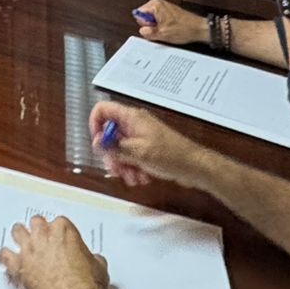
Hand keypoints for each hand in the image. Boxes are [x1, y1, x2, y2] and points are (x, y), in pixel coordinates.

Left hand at [0, 215, 109, 288]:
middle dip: (39, 230)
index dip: (59, 233)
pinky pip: (4, 255)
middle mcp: (44, 235)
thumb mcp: (98, 267)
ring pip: (17, 231)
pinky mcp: (18, 266)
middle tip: (42, 240)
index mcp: (64, 230)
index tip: (61, 241)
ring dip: (20, 237)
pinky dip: (5, 257)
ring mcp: (29, 249)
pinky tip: (7, 260)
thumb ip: (91, 258)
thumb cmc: (88, 286)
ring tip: (22, 243)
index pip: (59, 222)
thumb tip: (93, 261)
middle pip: (36, 222)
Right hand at [89, 102, 216, 191]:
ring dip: (123, 166)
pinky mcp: (147, 149)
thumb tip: (96, 144)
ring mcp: (141, 136)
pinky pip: (132, 156)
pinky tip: (142, 178)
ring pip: (120, 149)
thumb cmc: (168, 155)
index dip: (95, 125)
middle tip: (116, 171)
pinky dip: (133, 168)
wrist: (194, 166)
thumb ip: (114, 147)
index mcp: (131, 117)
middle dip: (112, 155)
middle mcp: (134, 124)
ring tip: (134, 179)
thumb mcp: (137, 153)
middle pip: (110, 134)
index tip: (98, 145)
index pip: (102, 110)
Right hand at [134, 0, 208, 46]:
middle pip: (144, 16)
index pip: (138, 15)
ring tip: (167, 29)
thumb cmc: (184, 29)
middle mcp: (158, 3)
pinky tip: (170, 29)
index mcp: (155, 6)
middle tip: (161, 30)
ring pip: (152, 19)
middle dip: (151, 25)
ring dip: (157, 26)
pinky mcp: (168, 11)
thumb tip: (142, 31)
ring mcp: (164, 7)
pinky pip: (158, 19)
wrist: (198, 29)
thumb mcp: (161, 34)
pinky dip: (162, 25)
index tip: (154, 28)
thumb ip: (147, 32)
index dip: (146, 25)